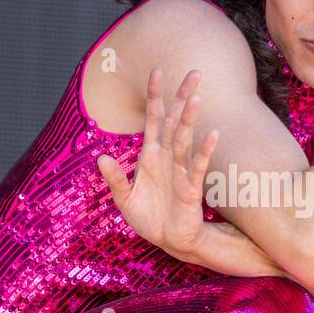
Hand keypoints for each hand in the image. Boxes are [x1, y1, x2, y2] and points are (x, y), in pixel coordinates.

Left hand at [96, 64, 218, 260]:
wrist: (168, 242)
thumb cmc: (148, 218)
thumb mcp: (124, 199)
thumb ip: (115, 178)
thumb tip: (101, 158)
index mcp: (150, 156)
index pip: (154, 118)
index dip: (155, 96)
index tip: (158, 70)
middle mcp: (166, 158)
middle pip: (174, 121)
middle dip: (182, 97)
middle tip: (196, 72)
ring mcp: (179, 171)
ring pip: (184, 139)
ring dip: (189, 119)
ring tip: (197, 97)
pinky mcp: (190, 188)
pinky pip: (197, 166)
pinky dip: (204, 150)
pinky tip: (212, 134)